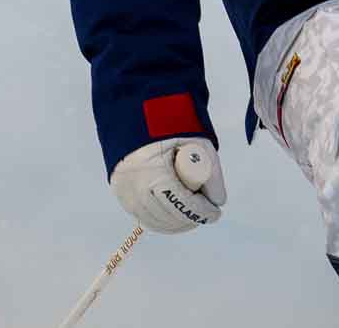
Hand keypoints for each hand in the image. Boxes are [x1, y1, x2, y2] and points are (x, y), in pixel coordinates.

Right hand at [110, 137, 225, 233]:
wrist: (137, 115)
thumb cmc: (168, 127)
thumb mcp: (196, 143)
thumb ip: (210, 172)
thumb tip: (218, 200)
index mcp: (154, 171)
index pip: (181, 203)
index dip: (201, 212)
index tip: (215, 213)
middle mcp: (135, 185)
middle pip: (168, 216)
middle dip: (190, 219)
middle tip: (206, 215)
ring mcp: (125, 191)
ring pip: (154, 221)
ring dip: (175, 223)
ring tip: (192, 216)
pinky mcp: (121, 193)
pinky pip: (142, 216)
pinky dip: (159, 220)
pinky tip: (174, 219)